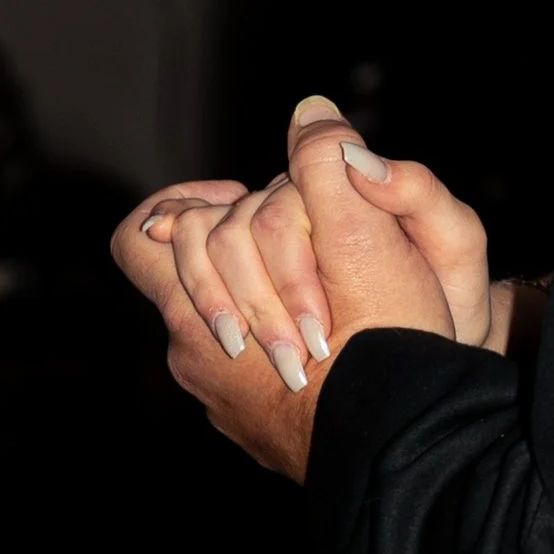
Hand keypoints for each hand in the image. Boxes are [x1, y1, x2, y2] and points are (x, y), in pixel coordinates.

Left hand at [109, 97, 466, 478]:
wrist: (411, 440)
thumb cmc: (390, 343)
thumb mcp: (366, 235)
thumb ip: (326, 168)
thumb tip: (310, 114)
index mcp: (199, 309)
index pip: (142, 235)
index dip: (186, 202)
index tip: (247, 197)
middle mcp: (195, 358)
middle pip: (188, 273)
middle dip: (244, 243)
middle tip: (308, 241)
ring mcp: (223, 399)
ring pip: (224, 321)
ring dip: (267, 294)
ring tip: (335, 295)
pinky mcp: (256, 427)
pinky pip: (249, 367)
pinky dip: (282, 341)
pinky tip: (342, 340)